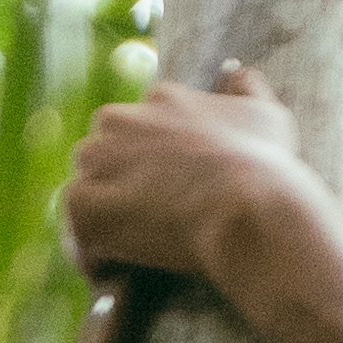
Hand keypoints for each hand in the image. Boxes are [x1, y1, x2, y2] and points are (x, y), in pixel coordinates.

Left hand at [59, 63, 328, 311]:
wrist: (248, 205)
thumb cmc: (265, 165)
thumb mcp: (266, 113)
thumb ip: (247, 87)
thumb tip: (237, 73)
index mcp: (161, 98)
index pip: (139, 125)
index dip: (151, 161)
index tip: (166, 187)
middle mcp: (123, 120)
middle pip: (103, 151)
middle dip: (118, 182)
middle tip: (145, 218)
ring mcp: (101, 161)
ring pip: (86, 186)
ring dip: (102, 216)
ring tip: (127, 248)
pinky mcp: (88, 203)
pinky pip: (76, 227)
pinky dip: (91, 252)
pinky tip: (114, 269)